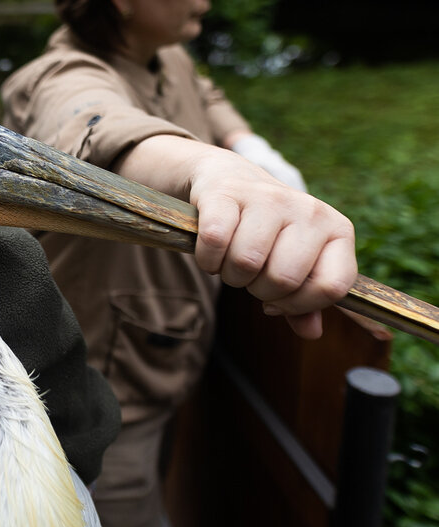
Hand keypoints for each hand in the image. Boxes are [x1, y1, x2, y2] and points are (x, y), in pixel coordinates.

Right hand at [112, 135, 356, 338]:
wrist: (229, 178)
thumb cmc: (267, 231)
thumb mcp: (293, 260)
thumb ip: (304, 300)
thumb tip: (311, 332)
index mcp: (336, 230)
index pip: (331, 286)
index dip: (299, 305)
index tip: (278, 300)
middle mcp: (308, 210)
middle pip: (283, 279)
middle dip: (257, 289)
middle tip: (249, 275)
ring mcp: (268, 197)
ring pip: (246, 263)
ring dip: (229, 274)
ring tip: (230, 261)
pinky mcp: (227, 193)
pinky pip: (215, 242)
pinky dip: (206, 259)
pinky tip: (210, 252)